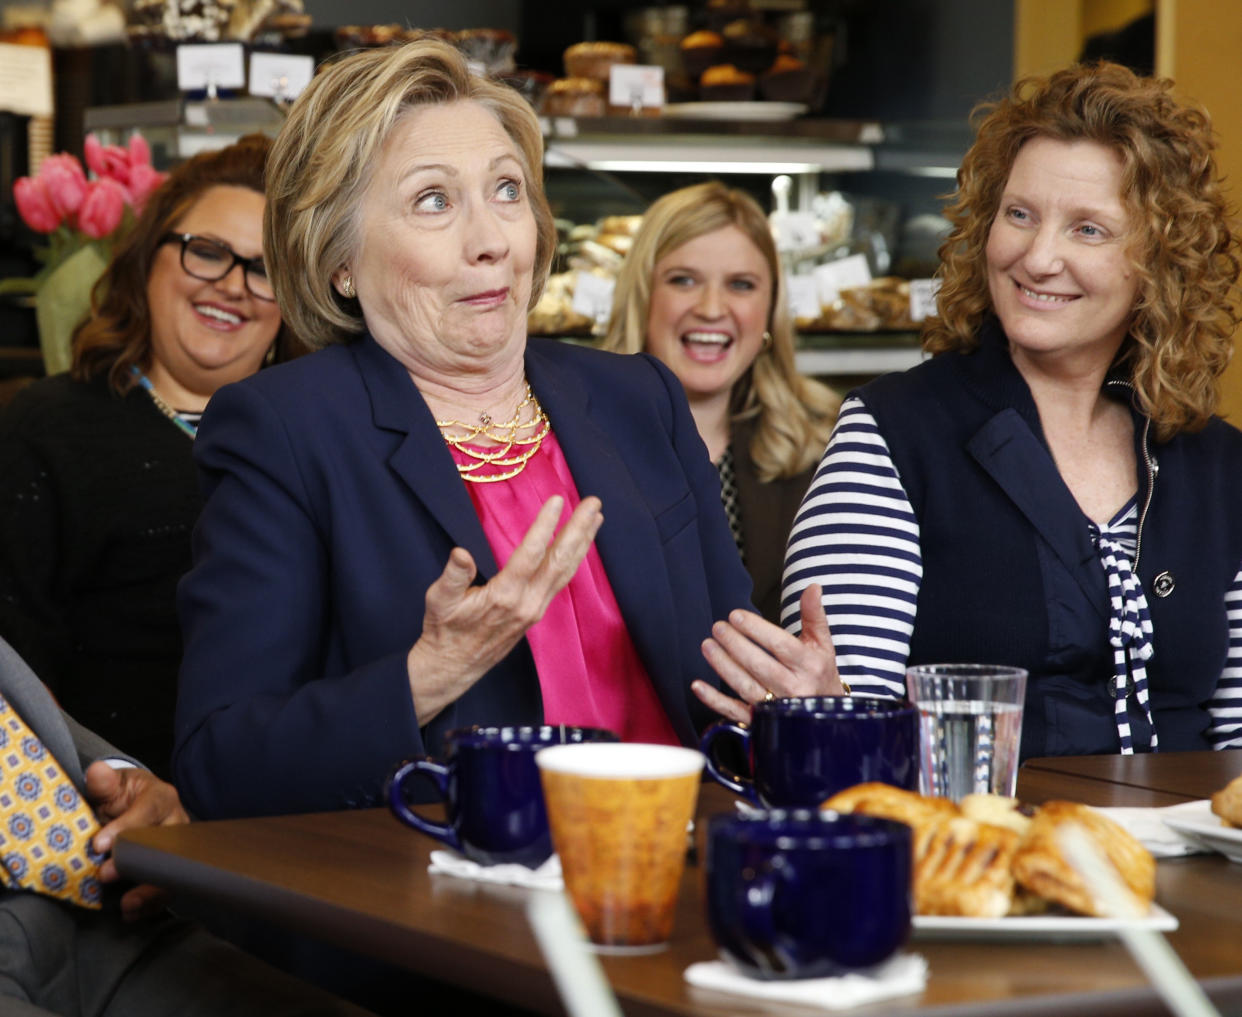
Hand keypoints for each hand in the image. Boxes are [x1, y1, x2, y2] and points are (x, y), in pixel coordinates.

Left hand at [85, 761, 188, 920]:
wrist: (134, 809)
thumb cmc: (124, 796)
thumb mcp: (113, 784)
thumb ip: (103, 781)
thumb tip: (96, 772)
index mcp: (162, 797)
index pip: (148, 812)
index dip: (125, 828)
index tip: (98, 844)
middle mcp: (176, 822)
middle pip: (165, 845)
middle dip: (138, 863)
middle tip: (106, 875)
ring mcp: (178, 848)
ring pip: (172, 870)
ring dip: (150, 890)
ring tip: (128, 905)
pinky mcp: (174, 869)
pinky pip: (169, 888)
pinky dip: (151, 903)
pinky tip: (133, 913)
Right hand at [406, 494, 603, 721]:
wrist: (454, 666)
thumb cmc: (444, 630)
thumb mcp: (439, 601)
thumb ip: (452, 577)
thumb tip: (461, 553)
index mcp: (504, 596)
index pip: (530, 555)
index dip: (544, 526)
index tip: (557, 501)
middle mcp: (527, 602)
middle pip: (559, 561)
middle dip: (578, 530)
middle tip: (593, 502)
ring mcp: (536, 608)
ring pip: (566, 571)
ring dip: (583, 542)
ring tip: (597, 516)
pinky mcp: (537, 612)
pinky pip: (561, 581)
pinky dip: (574, 559)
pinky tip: (581, 545)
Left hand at [692, 584, 843, 723]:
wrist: (827, 717)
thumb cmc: (820, 674)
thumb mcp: (822, 644)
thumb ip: (814, 615)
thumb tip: (813, 587)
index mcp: (809, 666)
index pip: (780, 645)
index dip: (756, 630)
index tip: (736, 616)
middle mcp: (793, 689)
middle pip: (759, 665)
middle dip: (735, 645)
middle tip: (718, 628)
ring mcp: (776, 708)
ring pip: (745, 687)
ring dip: (723, 666)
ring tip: (708, 646)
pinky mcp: (761, 723)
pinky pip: (735, 712)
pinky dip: (715, 701)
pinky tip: (699, 685)